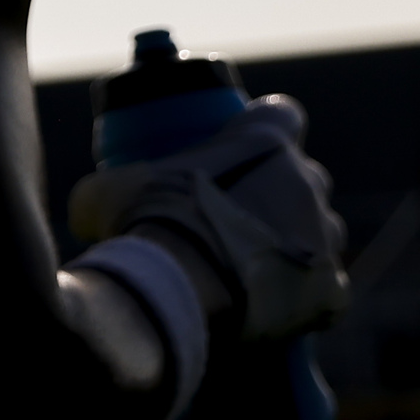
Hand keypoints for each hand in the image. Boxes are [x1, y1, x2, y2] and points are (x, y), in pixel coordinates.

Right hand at [71, 94, 350, 340]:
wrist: (180, 287)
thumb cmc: (146, 223)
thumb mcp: (107, 190)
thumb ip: (107, 186)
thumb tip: (88, 205)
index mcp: (263, 140)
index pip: (282, 114)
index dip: (264, 128)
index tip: (242, 148)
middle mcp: (305, 181)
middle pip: (304, 178)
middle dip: (279, 193)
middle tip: (237, 216)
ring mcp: (323, 235)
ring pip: (322, 231)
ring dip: (296, 241)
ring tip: (256, 264)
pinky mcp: (331, 289)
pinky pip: (329, 288)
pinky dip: (308, 296)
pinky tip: (278, 305)